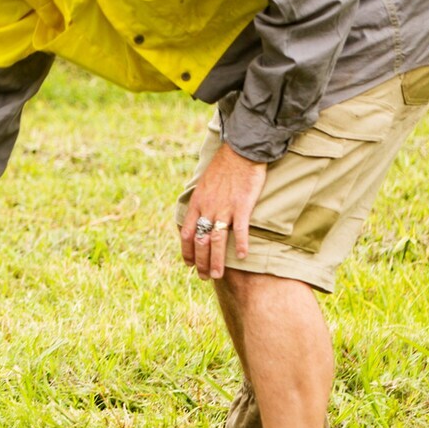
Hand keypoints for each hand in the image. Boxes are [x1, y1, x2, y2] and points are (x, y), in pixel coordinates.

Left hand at [179, 141, 267, 279]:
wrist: (240, 150)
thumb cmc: (224, 166)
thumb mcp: (204, 183)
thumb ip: (202, 201)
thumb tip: (200, 214)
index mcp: (196, 203)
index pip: (186, 233)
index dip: (186, 251)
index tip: (189, 264)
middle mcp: (207, 208)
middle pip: (199, 241)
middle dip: (201, 262)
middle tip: (205, 277)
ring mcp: (224, 208)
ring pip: (216, 240)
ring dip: (216, 260)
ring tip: (218, 275)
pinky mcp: (242, 205)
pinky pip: (240, 229)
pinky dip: (241, 244)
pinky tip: (242, 257)